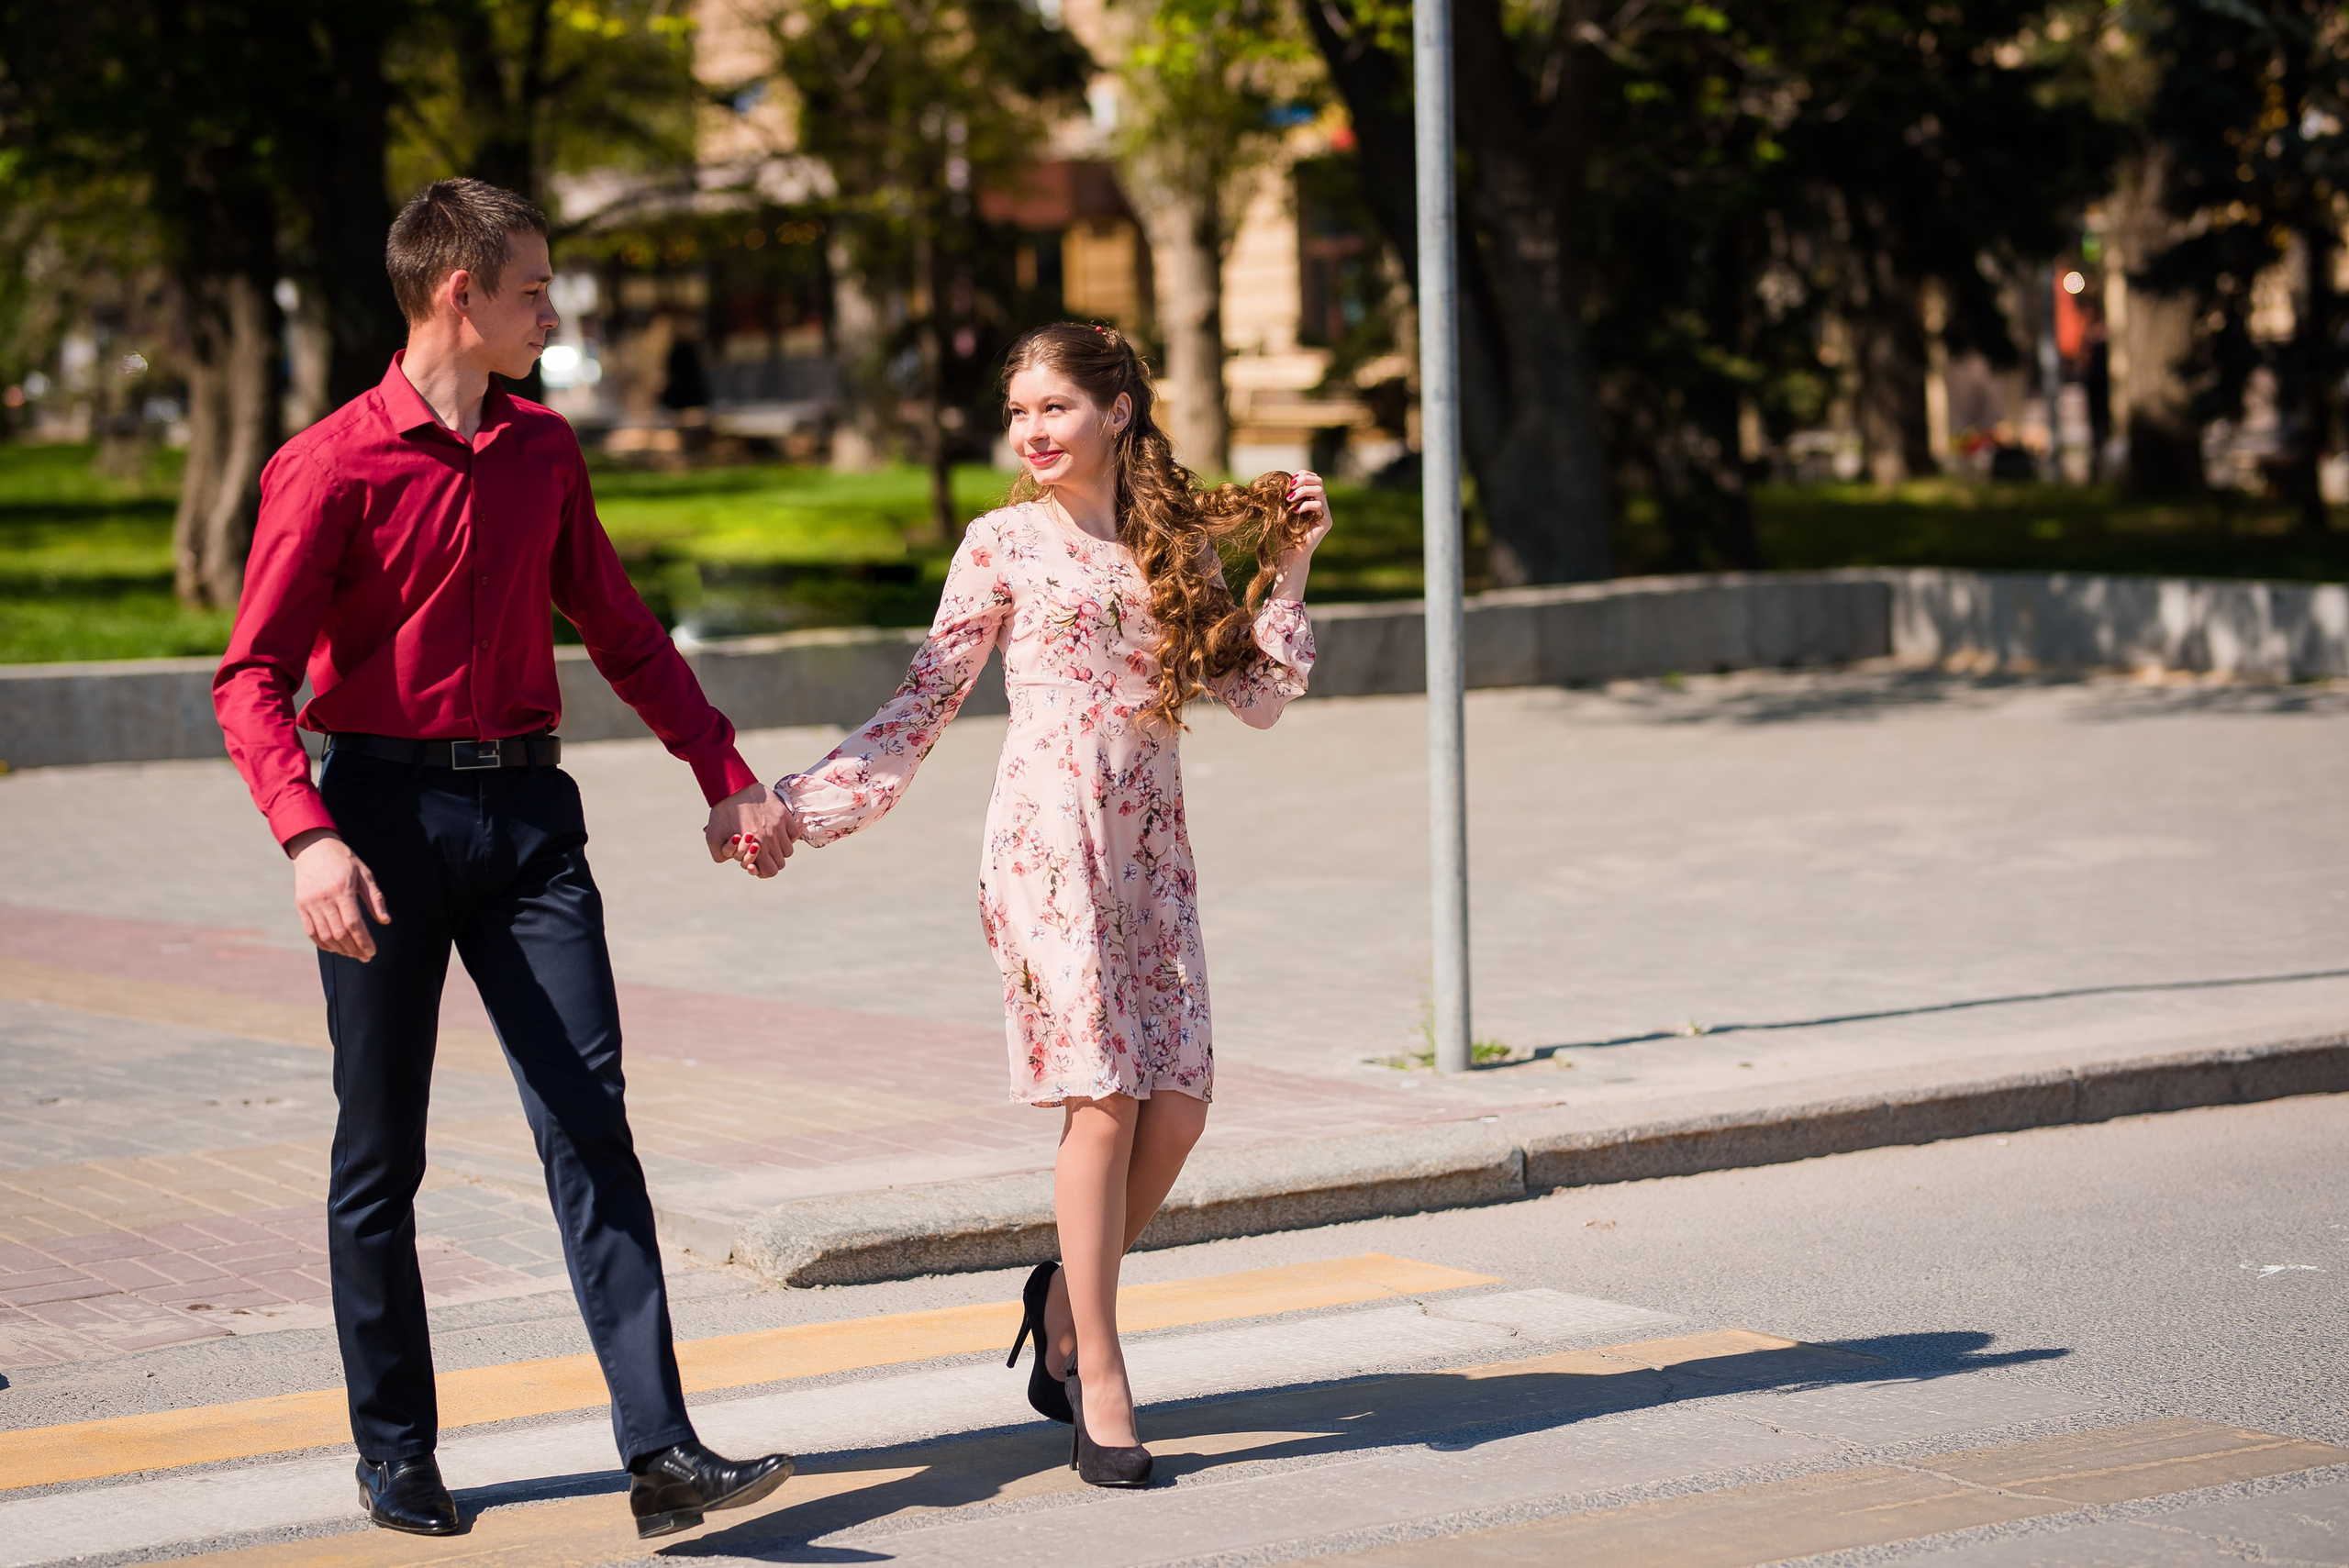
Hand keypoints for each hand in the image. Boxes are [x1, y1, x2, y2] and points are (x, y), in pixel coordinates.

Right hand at [287, 829, 389, 961]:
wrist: (314, 847)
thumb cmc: (344, 861)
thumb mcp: (365, 874)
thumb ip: (375, 898)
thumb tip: (385, 921)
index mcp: (342, 889)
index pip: (354, 923)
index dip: (363, 941)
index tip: (372, 951)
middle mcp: (324, 898)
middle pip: (340, 933)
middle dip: (354, 949)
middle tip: (365, 956)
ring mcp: (310, 903)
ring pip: (325, 936)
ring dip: (340, 950)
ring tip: (353, 954)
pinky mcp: (300, 905)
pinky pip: (310, 931)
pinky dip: (323, 944)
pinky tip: (335, 948)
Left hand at [706, 782, 795, 878]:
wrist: (731, 788)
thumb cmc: (721, 814)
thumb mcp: (713, 840)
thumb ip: (722, 857)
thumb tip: (738, 861)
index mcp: (756, 847)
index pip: (771, 872)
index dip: (763, 871)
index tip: (754, 863)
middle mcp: (771, 838)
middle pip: (781, 863)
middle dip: (770, 862)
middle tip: (760, 853)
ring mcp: (779, 826)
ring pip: (788, 850)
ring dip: (778, 850)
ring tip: (767, 841)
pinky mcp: (784, 814)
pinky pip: (793, 834)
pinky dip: (787, 836)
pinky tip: (775, 832)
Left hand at [1275, 470, 1332, 599]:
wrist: (1290, 553)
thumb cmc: (1284, 533)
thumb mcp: (1282, 509)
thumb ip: (1285, 495)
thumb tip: (1281, 480)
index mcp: (1311, 498)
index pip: (1312, 478)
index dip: (1302, 475)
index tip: (1289, 482)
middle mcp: (1320, 503)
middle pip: (1318, 480)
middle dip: (1303, 480)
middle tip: (1290, 487)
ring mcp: (1325, 512)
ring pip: (1319, 490)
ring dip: (1302, 491)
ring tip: (1290, 499)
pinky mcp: (1327, 521)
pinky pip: (1319, 505)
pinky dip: (1305, 505)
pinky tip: (1295, 511)